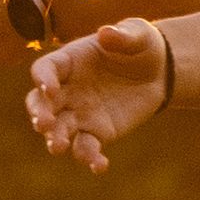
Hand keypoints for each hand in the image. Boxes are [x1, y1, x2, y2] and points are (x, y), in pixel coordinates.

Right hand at [24, 17, 173, 169]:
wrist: (159, 71)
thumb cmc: (141, 45)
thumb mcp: (137, 34)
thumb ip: (122, 36)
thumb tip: (106, 33)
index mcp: (69, 61)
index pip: (45, 69)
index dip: (43, 79)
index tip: (50, 89)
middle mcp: (67, 89)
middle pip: (42, 103)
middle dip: (40, 113)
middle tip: (43, 124)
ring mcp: (79, 113)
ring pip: (59, 129)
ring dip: (55, 139)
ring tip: (58, 148)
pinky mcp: (97, 132)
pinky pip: (87, 147)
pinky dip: (90, 158)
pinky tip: (100, 166)